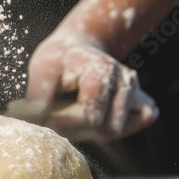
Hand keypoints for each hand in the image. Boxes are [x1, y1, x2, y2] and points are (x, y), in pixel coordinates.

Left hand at [8, 28, 158, 141]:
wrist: (76, 47)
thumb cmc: (57, 58)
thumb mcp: (41, 68)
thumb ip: (39, 96)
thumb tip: (36, 121)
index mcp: (102, 71)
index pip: (89, 117)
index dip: (62, 122)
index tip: (43, 115)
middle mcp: (125, 81)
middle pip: (103, 128)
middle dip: (74, 128)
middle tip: (54, 114)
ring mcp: (136, 91)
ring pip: (115, 131)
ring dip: (89, 130)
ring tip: (69, 113)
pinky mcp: (142, 101)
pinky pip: (136, 125)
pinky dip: (111, 128)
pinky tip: (92, 115)